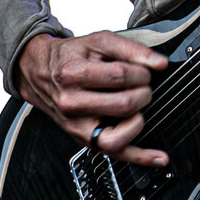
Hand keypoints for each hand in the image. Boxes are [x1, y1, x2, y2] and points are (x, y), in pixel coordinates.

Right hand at [15, 31, 170, 166]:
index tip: (144, 70)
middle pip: (123, 105)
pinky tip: (158, 157)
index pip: (121, 75)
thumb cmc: (70, 57)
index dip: (142, 71)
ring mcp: (77, 126)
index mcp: (73, 74)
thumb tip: (159, 63)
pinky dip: (139, 157)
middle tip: (141, 85)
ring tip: (138, 107)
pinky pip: (114, 154)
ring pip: (117, 137)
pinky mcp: (84, 139)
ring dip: (139, 120)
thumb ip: (130, 49)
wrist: (40, 72)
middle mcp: (71, 104)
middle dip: (143, 92)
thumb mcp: (98, 42)